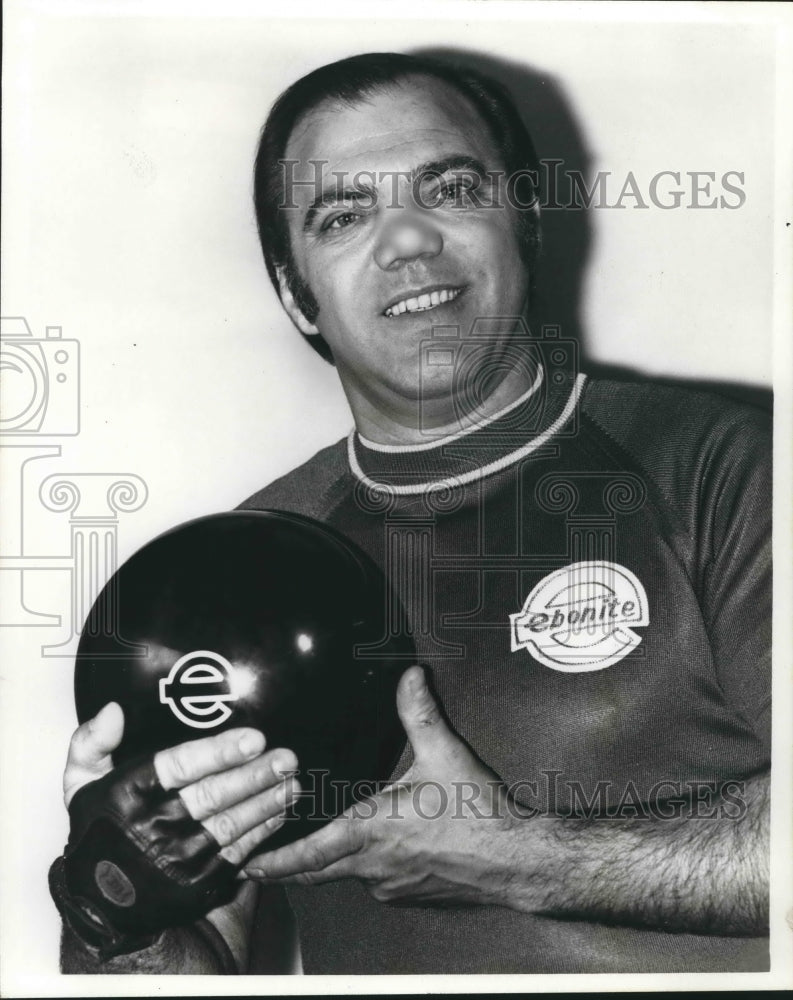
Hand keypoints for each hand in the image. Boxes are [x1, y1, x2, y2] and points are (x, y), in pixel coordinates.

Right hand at [63, 702, 299, 866]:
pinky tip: (281, 811)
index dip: (219, 752)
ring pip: (231, 824)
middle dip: (255, 775)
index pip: (179, 767)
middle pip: (213, 796)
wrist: (99, 904)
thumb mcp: (80, 784)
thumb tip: (114, 710)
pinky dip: (262, 831)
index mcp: (129, 794)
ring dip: (266, 802)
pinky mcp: (197, 883)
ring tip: (293, 781)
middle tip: (288, 757)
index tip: (254, 738)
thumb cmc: (100, 831)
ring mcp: (177, 859)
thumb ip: (92, 743)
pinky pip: (236, 852)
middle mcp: (153, 827)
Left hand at [242, 666, 526, 907]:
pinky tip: (367, 852)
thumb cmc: (479, 814)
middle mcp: (375, 865)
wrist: (515, 860)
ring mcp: (391, 885)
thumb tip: (408, 677)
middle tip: (256, 864)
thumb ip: (419, 713)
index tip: (248, 862)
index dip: (275, 858)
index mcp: (373, 831)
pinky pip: (372, 882)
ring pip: (344, 876)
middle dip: (285, 868)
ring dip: (323, 866)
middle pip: (315, 872)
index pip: (310, 851)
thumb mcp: (444, 754)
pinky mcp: (409, 893)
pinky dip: (359, 869)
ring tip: (306, 849)